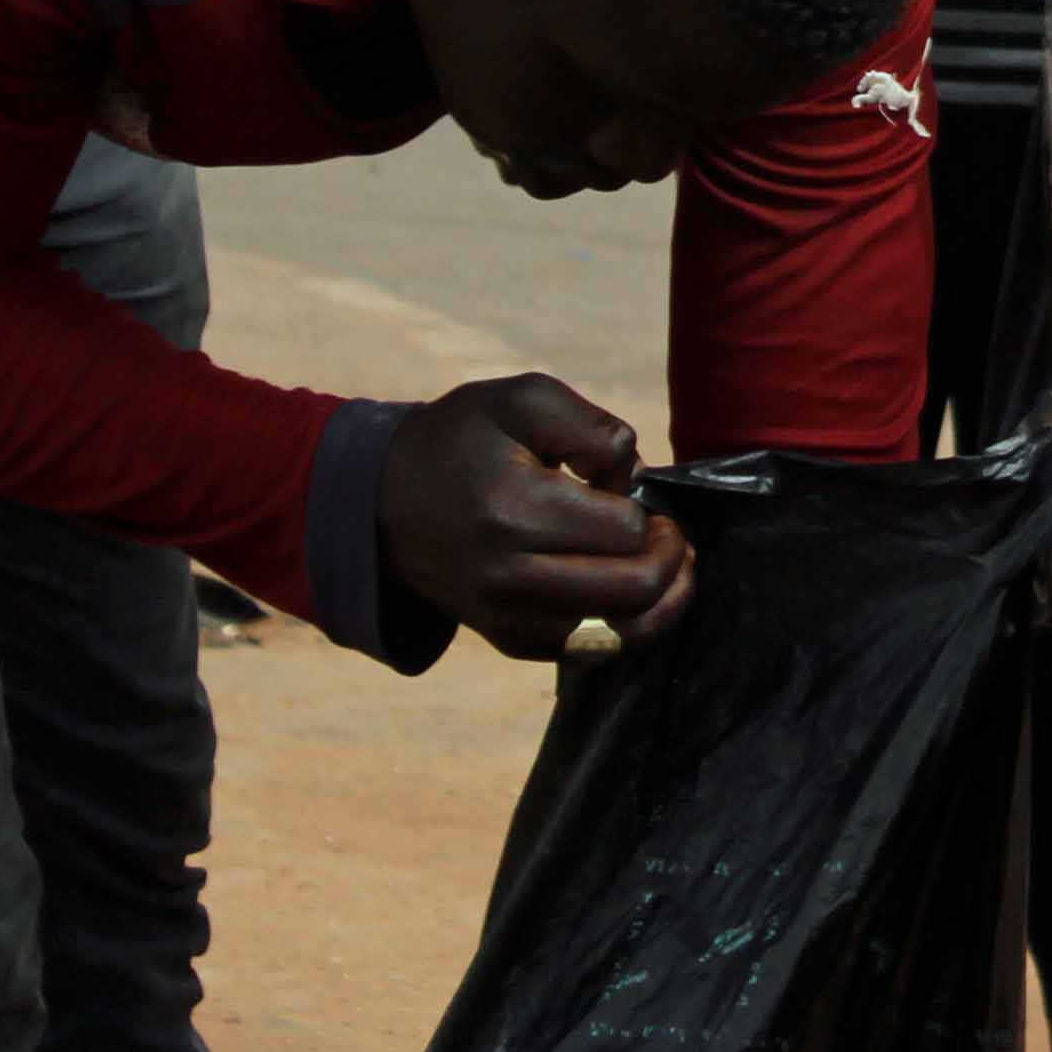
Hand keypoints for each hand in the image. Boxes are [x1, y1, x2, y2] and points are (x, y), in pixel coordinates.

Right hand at [378, 375, 697, 659]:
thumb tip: (639, 481)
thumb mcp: (524, 399)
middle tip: (667, 533)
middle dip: (672, 561)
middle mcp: (508, 577)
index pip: (624, 531)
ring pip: (616, 636)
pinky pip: (584, 652)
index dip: (646, 509)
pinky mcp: (503, 640)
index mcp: (514, 512)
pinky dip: (621, 627)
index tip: (630, 489)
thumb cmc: (460, 438)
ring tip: (665, 566)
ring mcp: (503, 617)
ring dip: (659, 603)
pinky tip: (625, 592)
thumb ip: (595, 429)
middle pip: (632, 593)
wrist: (379, 498)